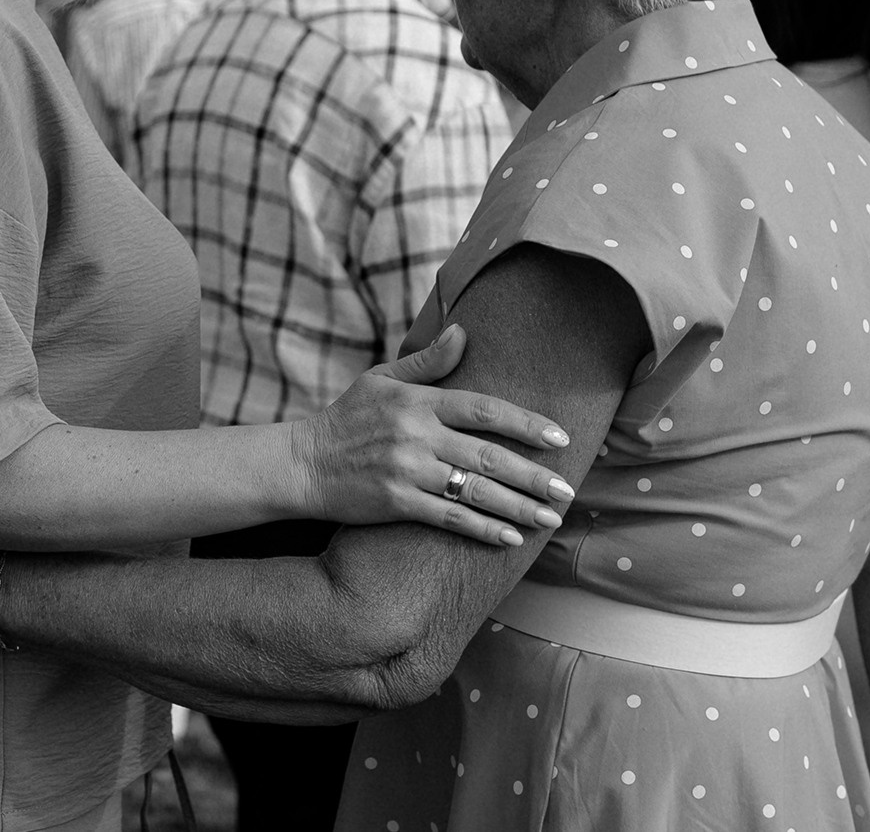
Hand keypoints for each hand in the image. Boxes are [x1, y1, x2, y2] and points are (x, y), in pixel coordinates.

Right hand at [291, 324, 574, 546]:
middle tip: (566, 491)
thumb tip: (464, 332)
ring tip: (550, 519)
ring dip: (518, 508)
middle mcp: (417, 434)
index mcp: (418, 401)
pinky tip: (509, 538)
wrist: (303, 463)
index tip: (559, 439)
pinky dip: (482, 529)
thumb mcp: (381, 380)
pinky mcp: (396, 502)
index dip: (525, 424)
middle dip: (533, 476)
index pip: (484, 409)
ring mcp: (407, 470)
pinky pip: (449, 518)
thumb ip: (427, 362)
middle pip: (488, 455)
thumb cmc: (346, 419)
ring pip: (475, 490)